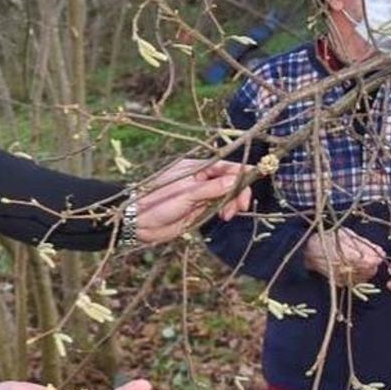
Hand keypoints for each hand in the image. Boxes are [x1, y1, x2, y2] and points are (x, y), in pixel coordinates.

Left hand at [134, 158, 252, 244]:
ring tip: (226, 216)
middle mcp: (200, 178)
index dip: (241, 174)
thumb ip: (212, 188)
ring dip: (231, 203)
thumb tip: (236, 179)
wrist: (137, 222)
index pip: (226, 167)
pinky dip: (224, 210)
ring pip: (226, 194)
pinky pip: (218, 205)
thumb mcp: (186, 195)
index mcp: (196, 168)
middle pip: (229, 180)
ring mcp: (200, 193)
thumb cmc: (156, 203)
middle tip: (238, 208)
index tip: (253, 184)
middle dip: (238, 193)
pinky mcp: (198, 208)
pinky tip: (222, 216)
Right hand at [303, 229, 383, 286]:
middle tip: (371, 255)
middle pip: (370, 271)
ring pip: (365, 277)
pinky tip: (356, 267)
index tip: (379, 254)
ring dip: (368, 269)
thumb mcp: (345, 235)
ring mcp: (343, 278)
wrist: (307, 251)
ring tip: (362, 260)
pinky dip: (361, 275)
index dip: (376, 259)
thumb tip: (381, 251)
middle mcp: (345, 270)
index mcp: (347, 256)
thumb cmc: (326, 238)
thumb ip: (364, 244)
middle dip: (373, 263)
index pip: (369, 262)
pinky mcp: (340, 283)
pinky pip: (357, 281)